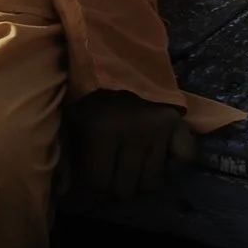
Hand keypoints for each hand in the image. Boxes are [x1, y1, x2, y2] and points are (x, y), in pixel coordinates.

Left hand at [65, 91, 195, 201]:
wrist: (120, 57)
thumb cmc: (90, 89)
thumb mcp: (71, 116)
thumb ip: (66, 151)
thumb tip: (63, 191)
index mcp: (102, 131)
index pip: (99, 182)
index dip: (92, 186)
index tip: (91, 179)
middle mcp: (134, 135)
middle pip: (127, 187)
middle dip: (114, 188)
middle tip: (110, 178)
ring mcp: (160, 132)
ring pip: (153, 181)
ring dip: (140, 183)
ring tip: (130, 173)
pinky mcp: (179, 125)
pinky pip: (184, 158)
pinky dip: (172, 166)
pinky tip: (158, 162)